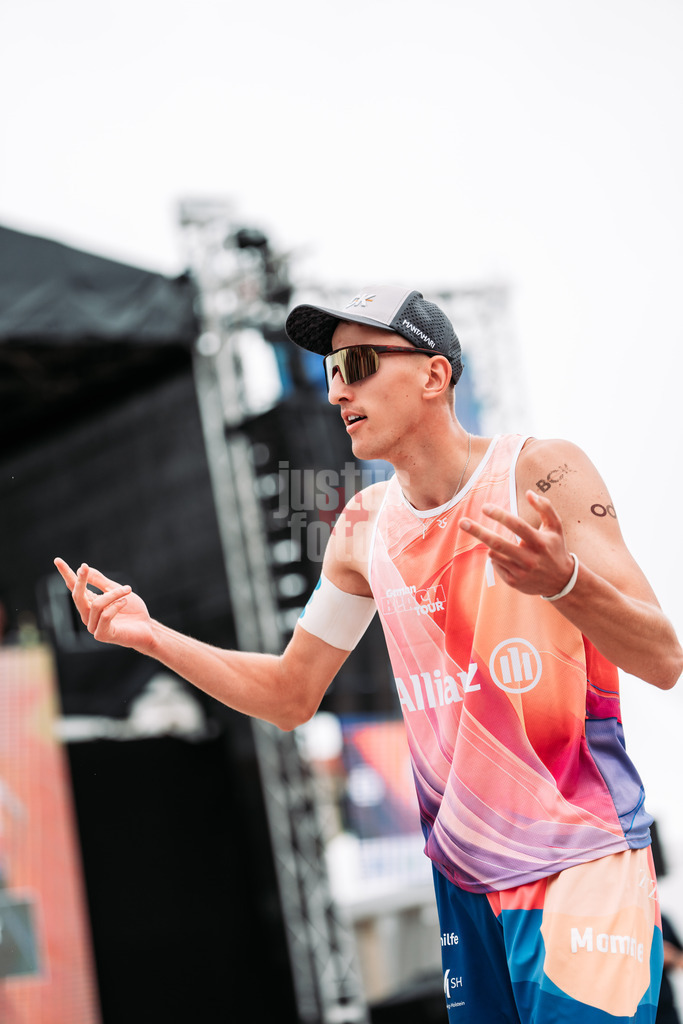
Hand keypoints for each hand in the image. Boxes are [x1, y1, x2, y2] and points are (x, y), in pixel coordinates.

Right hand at [54, 558, 152, 648]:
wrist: (148, 628)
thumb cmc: (132, 610)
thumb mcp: (116, 590)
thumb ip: (101, 581)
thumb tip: (84, 567)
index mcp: (89, 603)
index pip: (74, 588)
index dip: (66, 574)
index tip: (57, 560)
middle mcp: (88, 615)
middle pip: (77, 596)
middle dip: (80, 580)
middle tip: (85, 567)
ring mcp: (94, 627)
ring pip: (96, 604)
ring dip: (113, 594)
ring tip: (127, 590)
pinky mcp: (102, 635)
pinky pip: (105, 616)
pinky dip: (116, 606)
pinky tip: (125, 602)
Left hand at [459, 490, 575, 597]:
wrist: (561, 581)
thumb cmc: (555, 548)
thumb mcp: (555, 527)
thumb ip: (545, 507)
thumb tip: (529, 492)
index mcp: (539, 542)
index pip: (517, 526)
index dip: (500, 516)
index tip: (485, 507)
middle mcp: (530, 559)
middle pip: (498, 543)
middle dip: (478, 531)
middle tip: (462, 522)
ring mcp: (520, 572)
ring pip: (493, 554)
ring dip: (491, 545)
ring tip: (501, 543)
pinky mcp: (514, 582)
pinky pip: (495, 564)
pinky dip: (497, 557)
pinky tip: (509, 558)